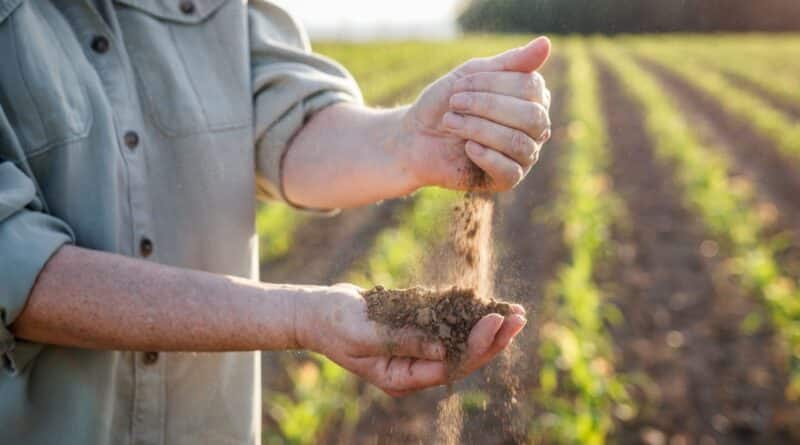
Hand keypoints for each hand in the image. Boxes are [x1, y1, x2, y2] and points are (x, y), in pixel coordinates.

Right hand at [296, 283, 526, 396]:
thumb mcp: (365, 333)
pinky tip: (486, 301)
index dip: (477, 344)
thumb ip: (402, 340)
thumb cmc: (334, 323)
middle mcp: (414, 366)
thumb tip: (445, 348)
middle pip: (463, 356)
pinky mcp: (415, 328)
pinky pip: (446, 322)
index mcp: (402, 377)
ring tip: (514, 310)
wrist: (316, 311)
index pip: (450, 365)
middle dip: (493, 337)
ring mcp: (415, 348)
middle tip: (519, 317)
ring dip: (485, 325)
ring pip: (460, 340)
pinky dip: (466, 312)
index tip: (495, 320)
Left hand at [398, 37, 551, 191]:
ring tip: (451, 123)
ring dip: (478, 129)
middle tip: (455, 103)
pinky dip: (486, 156)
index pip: (531, 86)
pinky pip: (511, 171)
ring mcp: (524, 155)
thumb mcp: (471, 75)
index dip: (492, 83)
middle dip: (486, 106)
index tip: (458, 85)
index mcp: (531, 98)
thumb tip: (546, 43)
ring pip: (518, 142)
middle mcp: (535, 128)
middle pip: (531, 116)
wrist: (414, 138)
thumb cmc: (444, 104)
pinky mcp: (507, 179)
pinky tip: (467, 147)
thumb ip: (508, 63)